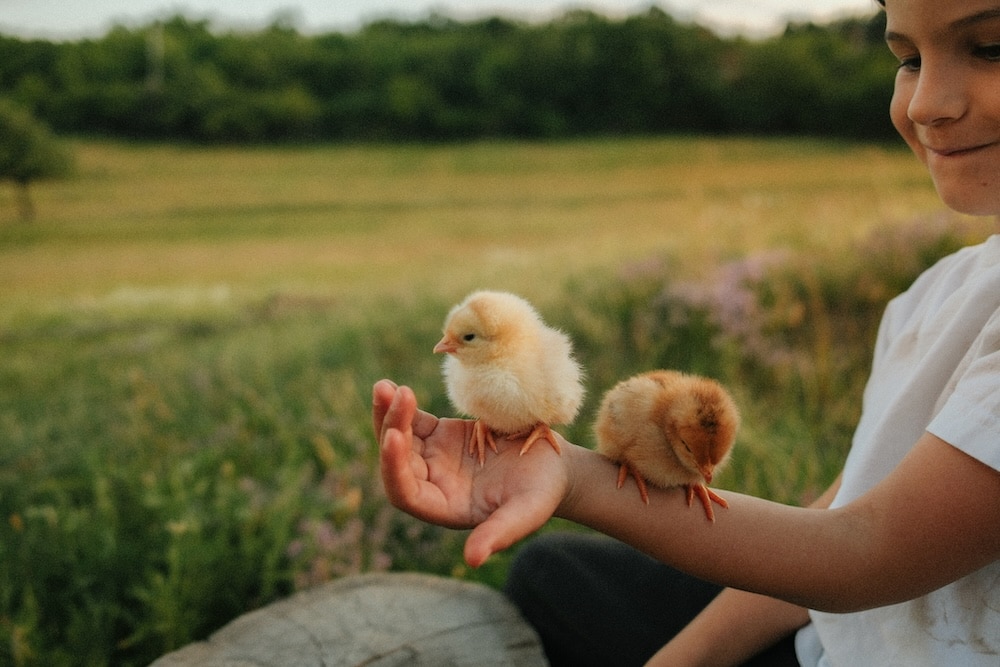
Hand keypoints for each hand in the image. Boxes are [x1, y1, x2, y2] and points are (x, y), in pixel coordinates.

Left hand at [373, 379, 568, 566]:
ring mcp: (433, 459)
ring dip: (388, 414)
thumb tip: (473, 560)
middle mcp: (432, 485)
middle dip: (389, 428)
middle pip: (396, 461)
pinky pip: (413, 420)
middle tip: (390, 396)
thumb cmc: (542, 493)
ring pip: (399, 437)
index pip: (405, 492)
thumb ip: (500, 534)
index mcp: (445, 509)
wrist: (553, 466)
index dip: (394, 467)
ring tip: (384, 388)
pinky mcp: (440, 436)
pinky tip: (392, 388)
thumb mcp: (526, 512)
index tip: (394, 435)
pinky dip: (402, 405)